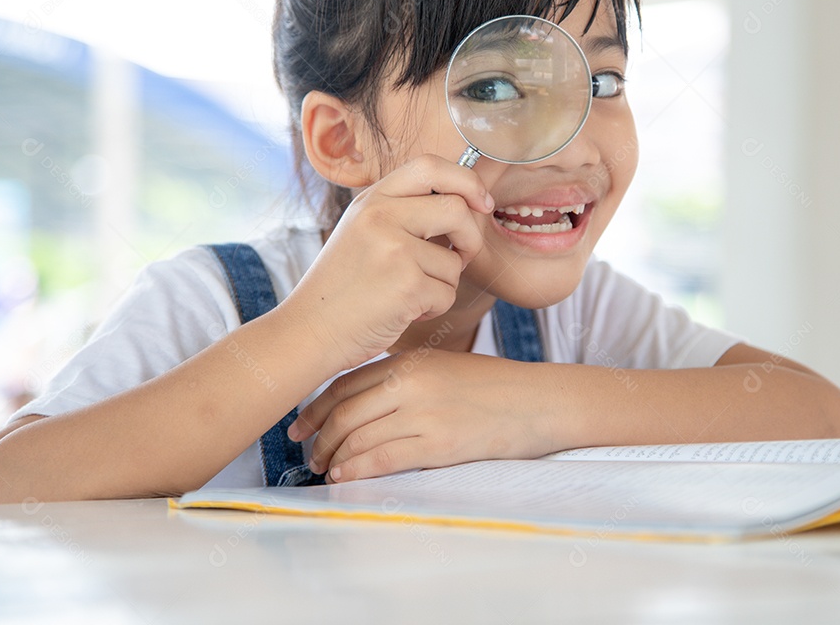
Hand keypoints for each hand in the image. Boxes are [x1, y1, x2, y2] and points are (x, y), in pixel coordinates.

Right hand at [280, 155, 493, 372]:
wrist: (309, 331)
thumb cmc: (344, 287)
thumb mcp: (363, 231)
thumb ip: (404, 210)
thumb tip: (466, 201)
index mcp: (372, 199)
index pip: (431, 166)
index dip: (466, 181)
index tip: (482, 203)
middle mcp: (381, 216)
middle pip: (457, 209)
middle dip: (470, 238)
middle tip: (460, 258)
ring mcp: (393, 249)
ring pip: (455, 260)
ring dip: (444, 284)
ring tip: (410, 294)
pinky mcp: (406, 285)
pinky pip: (447, 293)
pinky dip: (434, 308)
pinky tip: (405, 311)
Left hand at [287, 350, 560, 481]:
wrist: (538, 402)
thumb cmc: (494, 388)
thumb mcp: (445, 368)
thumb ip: (405, 379)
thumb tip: (363, 406)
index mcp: (411, 361)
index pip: (346, 383)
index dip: (316, 407)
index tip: (301, 425)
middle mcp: (411, 382)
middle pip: (345, 410)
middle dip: (319, 436)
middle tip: (309, 454)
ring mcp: (424, 412)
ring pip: (357, 436)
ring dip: (334, 458)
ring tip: (326, 470)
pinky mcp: (439, 443)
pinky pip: (382, 458)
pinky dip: (356, 470)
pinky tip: (346, 478)